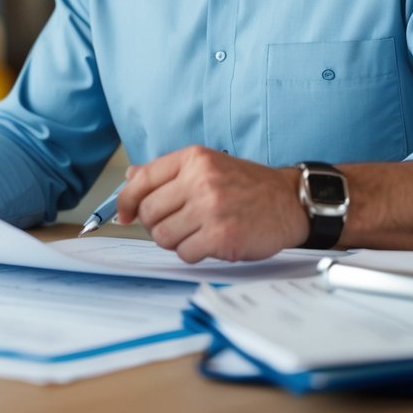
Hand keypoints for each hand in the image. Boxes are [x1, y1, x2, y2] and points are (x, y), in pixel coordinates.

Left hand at [115, 146, 306, 262]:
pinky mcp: (221, 235)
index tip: (124, 214)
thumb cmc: (247, 186)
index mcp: (193, 159)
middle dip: (155, 225)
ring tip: (195, 233)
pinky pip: (185, 253)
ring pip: (163, 236)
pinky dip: (192, 252)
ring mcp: (211, 208)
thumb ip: (167, 172)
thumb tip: (130, 177)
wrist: (288, 202)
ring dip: (175, 241)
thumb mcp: (207, 166)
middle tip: (174, 225)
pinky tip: (209, 242)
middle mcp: (200, 180)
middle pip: (149, 212)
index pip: (142, 180)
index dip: (125, 201)